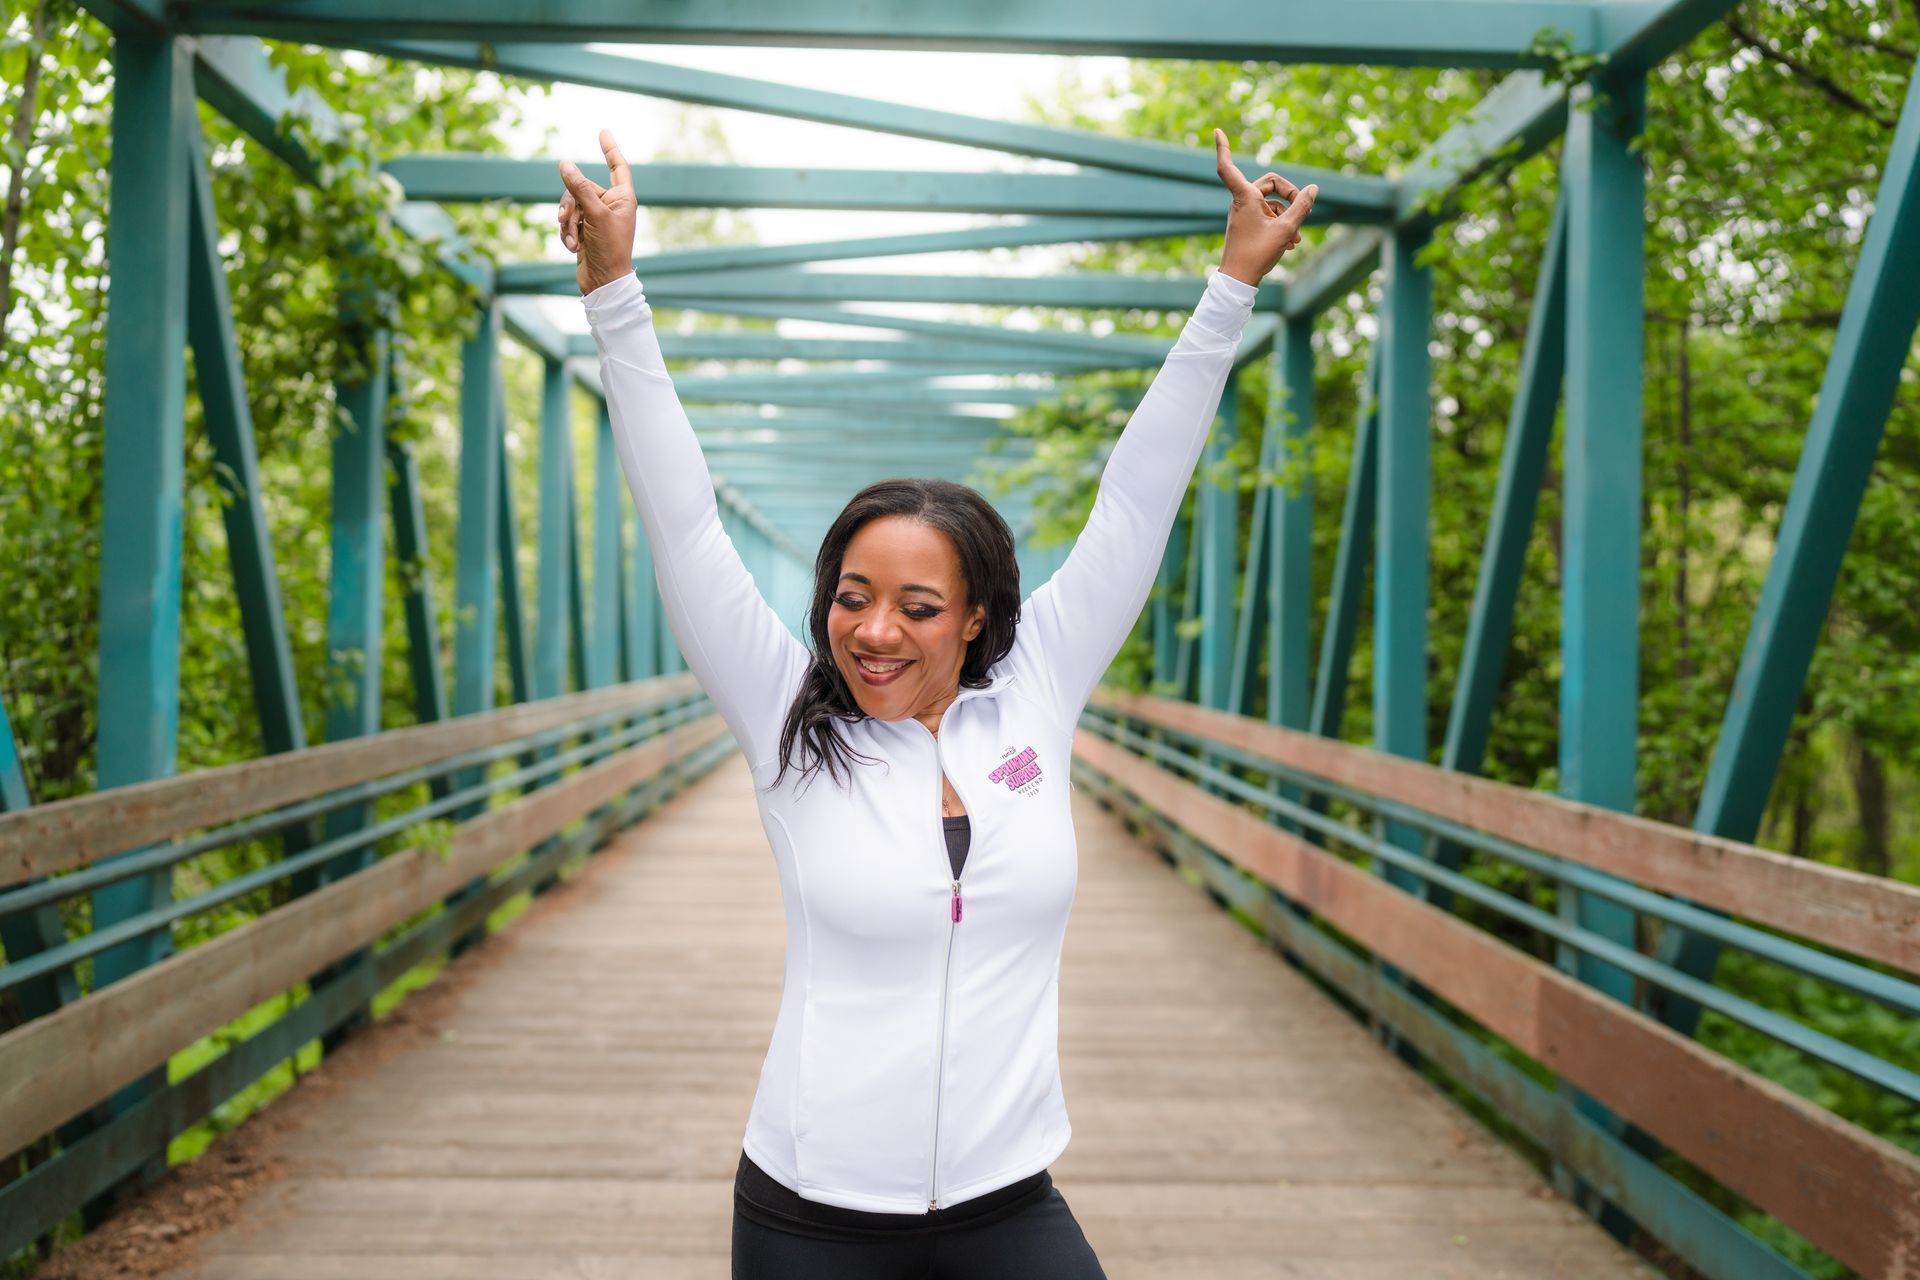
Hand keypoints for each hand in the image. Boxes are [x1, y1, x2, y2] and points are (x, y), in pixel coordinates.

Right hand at [557, 129, 639, 295]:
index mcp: (623, 199)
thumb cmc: (609, 250)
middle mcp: (611, 205)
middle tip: (568, 222)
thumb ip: (580, 189)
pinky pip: (568, 221)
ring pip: (571, 205)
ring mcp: (596, 218)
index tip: (603, 132)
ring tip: (574, 240)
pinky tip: (573, 248)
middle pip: (581, 188)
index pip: (618, 167)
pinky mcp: (585, 231)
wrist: (603, 283)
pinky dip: (567, 233)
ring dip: (568, 223)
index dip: (610, 149)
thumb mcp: (594, 216)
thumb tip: (565, 164)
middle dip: (571, 206)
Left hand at [1213, 128, 1315, 285]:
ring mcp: (1244, 214)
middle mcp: (1241, 202)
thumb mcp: (1286, 229)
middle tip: (1302, 212)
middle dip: (1290, 197)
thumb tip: (1313, 189)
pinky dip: (1280, 225)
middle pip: (1270, 185)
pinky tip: (1289, 244)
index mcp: (1244, 197)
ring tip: (1294, 240)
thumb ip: (1301, 207)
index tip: (1216, 130)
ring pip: (1272, 204)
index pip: (1227, 167)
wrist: (1238, 280)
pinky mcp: (1247, 225)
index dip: (1223, 148)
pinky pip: (1267, 216)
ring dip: (1287, 217)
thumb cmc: (1257, 254)